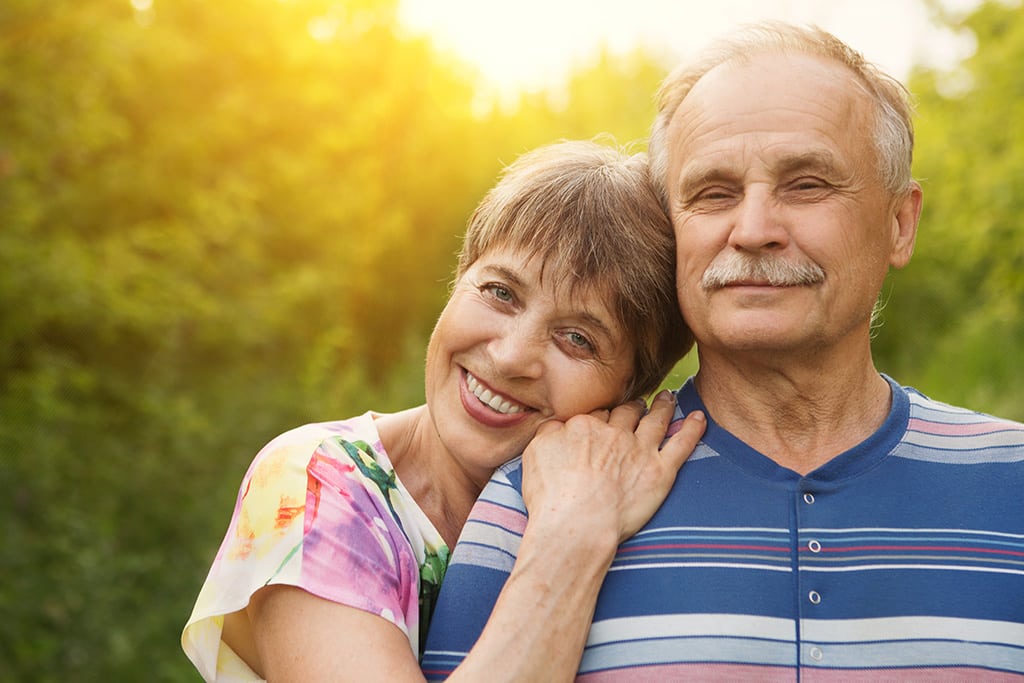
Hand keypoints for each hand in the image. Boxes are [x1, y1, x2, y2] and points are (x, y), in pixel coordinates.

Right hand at [520, 390, 705, 544]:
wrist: (577, 523)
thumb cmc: (551, 496)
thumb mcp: (535, 454)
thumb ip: (549, 432)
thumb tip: (558, 425)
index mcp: (585, 426)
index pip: (595, 413)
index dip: (599, 415)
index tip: (602, 418)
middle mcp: (615, 432)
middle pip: (626, 412)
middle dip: (633, 406)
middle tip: (638, 403)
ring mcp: (640, 450)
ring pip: (655, 420)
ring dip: (663, 406)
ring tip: (668, 398)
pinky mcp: (660, 471)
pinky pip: (682, 444)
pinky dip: (693, 429)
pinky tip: (701, 417)